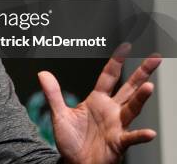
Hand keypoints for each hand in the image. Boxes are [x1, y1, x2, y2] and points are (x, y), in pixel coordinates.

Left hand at [38, 46, 160, 163]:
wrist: (75, 163)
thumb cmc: (71, 141)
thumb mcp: (59, 114)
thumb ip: (53, 94)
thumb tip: (42, 73)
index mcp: (97, 100)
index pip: (109, 76)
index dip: (116, 61)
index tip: (126, 47)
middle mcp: (111, 110)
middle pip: (129, 88)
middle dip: (142, 73)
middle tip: (155, 59)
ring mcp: (117, 125)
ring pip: (132, 108)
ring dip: (141, 99)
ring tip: (149, 87)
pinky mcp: (118, 142)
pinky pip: (130, 137)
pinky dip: (140, 135)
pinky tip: (149, 133)